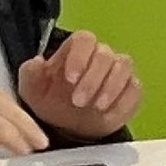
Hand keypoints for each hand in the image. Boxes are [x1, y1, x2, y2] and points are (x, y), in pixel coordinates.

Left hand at [17, 29, 141, 138]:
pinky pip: (135, 89)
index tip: (69, 78)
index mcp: (77, 49)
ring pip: (124, 67)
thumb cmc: (52, 101)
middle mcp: (101, 55)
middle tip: (78, 101)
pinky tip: (108, 113)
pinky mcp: (131, 90)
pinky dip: (123, 101)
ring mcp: (119, 72)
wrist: (68, 126)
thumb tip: (37, 62)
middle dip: (92, 78)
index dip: (79, 56)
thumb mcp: (32, 89)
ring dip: (111, 87)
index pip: (84, 39)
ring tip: (96, 107)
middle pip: (105, 55)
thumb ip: (30, 73)